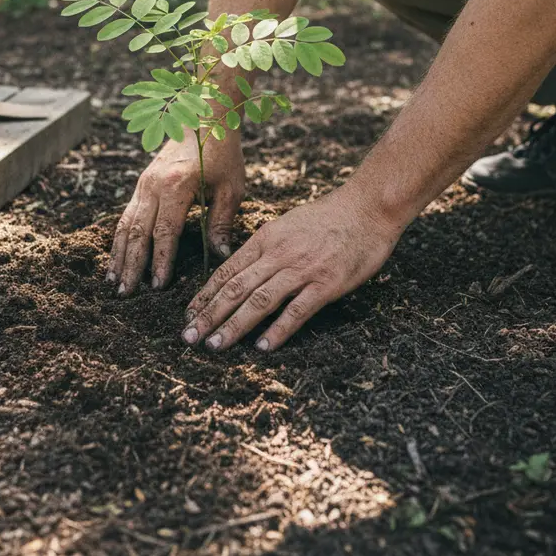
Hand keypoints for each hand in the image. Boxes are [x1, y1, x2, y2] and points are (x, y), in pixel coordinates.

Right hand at [108, 131, 244, 295]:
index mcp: (176, 186)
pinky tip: (116, 259)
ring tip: (114, 283)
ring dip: (119, 256)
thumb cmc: (222, 152)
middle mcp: (153, 185)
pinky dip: (119, 240)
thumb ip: (222, 222)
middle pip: (136, 232)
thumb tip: (221, 256)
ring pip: (124, 225)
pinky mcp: (141, 184)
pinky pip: (125, 216)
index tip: (158, 286)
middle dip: (131, 265)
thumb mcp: (230, 187)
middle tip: (126, 295)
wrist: (203, 115)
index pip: (164, 231)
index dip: (160, 260)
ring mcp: (143, 184)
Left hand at [181, 183, 401, 351]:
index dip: (206, 294)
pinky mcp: (326, 284)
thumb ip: (266, 247)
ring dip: (234, 325)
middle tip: (188, 337)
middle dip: (209, 314)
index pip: (227, 270)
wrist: (367, 208)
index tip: (189, 314)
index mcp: (266, 239)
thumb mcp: (287, 225)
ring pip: (259, 300)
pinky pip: (297, 310)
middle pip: (236, 287)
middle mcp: (278, 254)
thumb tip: (243, 268)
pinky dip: (278, 330)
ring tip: (214, 344)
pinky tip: (262, 347)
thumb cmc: (328, 218)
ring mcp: (302, 270)